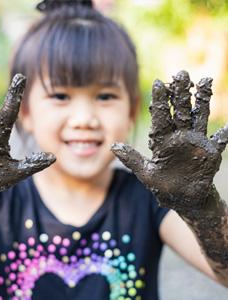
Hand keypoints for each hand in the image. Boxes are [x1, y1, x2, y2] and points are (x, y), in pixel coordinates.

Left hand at [112, 71, 227, 210]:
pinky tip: (226, 127)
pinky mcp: (211, 153)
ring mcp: (196, 143)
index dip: (161, 101)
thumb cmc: (162, 186)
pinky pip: (219, 142)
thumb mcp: (145, 173)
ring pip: (200, 117)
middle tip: (182, 73)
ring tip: (205, 80)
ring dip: (203, 100)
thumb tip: (112, 147)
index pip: (162, 116)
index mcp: (163, 140)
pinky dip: (223, 135)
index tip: (159, 83)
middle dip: (181, 93)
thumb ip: (132, 159)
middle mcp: (180, 137)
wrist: (182, 198)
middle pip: (181, 111)